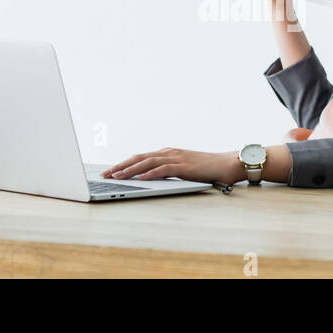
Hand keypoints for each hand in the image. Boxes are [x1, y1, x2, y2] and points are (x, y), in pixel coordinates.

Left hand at [101, 148, 244, 183]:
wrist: (227, 164)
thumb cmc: (206, 168)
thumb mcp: (183, 168)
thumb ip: (168, 171)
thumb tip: (150, 179)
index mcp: (167, 153)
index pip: (140, 157)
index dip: (123, 163)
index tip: (109, 171)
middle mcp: (169, 152)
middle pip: (139, 157)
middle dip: (120, 165)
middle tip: (105, 174)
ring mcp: (176, 158)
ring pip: (147, 162)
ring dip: (130, 169)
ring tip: (117, 176)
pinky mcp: (184, 166)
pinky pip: (164, 169)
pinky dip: (151, 173)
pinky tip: (141, 178)